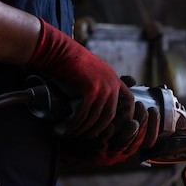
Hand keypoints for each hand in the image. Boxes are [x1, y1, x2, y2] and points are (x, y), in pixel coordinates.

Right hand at [27, 18, 131, 138]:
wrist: (56, 49)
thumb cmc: (69, 61)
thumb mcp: (91, 72)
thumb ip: (98, 85)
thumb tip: (95, 105)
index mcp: (114, 79)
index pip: (129, 101)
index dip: (126, 116)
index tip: (115, 127)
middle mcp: (111, 84)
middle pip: (109, 116)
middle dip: (96, 130)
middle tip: (83, 137)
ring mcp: (102, 88)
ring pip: (94, 118)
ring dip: (81, 130)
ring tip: (69, 134)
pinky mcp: (89, 91)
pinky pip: (82, 115)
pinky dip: (72, 125)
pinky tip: (63, 129)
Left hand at [60, 85, 160, 165]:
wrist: (66, 133)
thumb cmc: (89, 119)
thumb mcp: (107, 107)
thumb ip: (119, 95)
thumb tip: (132, 80)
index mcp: (128, 142)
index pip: (150, 138)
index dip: (154, 126)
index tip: (153, 110)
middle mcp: (122, 151)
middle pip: (142, 141)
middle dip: (145, 125)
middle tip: (143, 109)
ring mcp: (110, 154)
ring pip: (128, 144)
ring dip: (132, 131)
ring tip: (132, 118)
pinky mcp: (97, 154)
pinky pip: (108, 143)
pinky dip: (110, 132)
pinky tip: (111, 122)